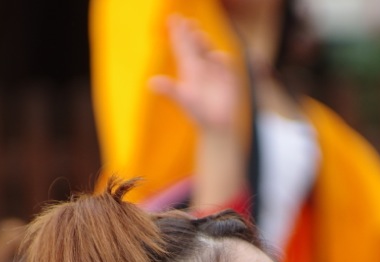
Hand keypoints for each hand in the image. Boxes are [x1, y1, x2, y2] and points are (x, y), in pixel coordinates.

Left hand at [149, 15, 242, 135]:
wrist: (218, 126)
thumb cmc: (200, 113)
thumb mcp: (184, 100)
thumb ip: (169, 90)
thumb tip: (150, 83)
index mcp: (189, 70)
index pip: (182, 47)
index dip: (177, 33)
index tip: (172, 18)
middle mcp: (202, 67)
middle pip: (194, 45)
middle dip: (189, 32)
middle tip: (184, 20)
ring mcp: (216, 71)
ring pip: (209, 51)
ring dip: (203, 42)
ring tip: (196, 33)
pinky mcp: (229, 77)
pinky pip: (225, 64)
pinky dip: (220, 59)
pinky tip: (214, 56)